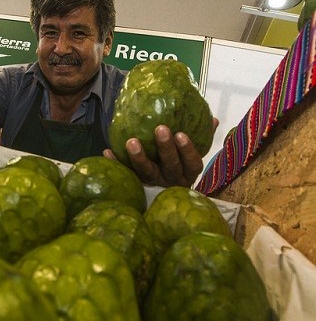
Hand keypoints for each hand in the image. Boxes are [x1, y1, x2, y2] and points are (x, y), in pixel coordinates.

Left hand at [104, 119, 218, 186]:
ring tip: (131, 142)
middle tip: (160, 129)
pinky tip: (107, 151)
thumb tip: (214, 120)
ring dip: (139, 157)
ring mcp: (153, 184)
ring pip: (147, 173)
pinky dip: (116, 164)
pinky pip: (125, 175)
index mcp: (188, 173)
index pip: (193, 163)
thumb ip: (204, 138)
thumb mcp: (193, 155)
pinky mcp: (136, 185)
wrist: (167, 201)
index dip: (187, 150)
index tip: (181, 134)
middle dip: (165, 148)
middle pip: (170, 167)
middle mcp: (172, 181)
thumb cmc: (181, 165)